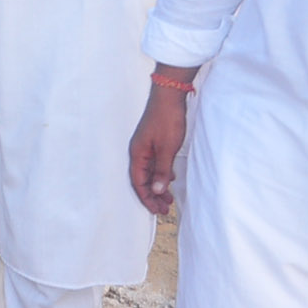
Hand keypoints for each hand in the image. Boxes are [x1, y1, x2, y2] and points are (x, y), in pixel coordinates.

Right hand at [128, 84, 189, 213]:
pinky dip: (161, 174)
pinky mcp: (154, 142)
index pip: (138, 182)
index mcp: (138, 153)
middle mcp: (139, 151)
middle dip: (152, 195)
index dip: (147, 198)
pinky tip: (170, 178)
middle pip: (142, 179)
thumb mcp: (167, 149)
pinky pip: (154, 164)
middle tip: (164, 209)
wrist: (170, 97)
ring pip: (149, 172)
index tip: (157, 210)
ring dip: (157, 186)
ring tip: (169, 199)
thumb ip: (161, 170)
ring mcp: (146, 146)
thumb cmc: (166, 120)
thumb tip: (157, 190)